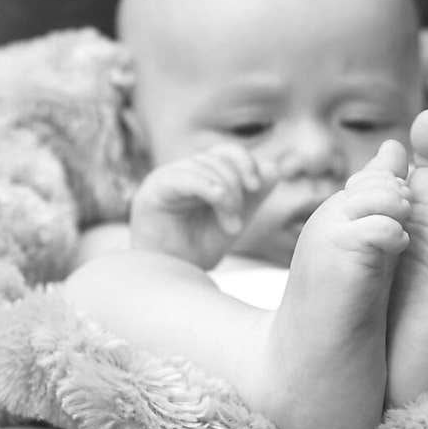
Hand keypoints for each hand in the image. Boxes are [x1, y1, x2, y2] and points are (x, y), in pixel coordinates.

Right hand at [129, 141, 277, 268]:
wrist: (172, 275)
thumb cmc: (198, 249)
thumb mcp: (234, 220)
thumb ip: (252, 197)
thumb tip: (273, 169)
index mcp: (202, 174)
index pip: (227, 153)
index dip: (246, 163)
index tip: (257, 186)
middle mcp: (183, 171)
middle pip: (219, 160)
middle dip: (237, 191)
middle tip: (237, 225)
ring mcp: (166, 177)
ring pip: (206, 168)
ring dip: (226, 198)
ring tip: (231, 228)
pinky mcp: (154, 189)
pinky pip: (185, 178)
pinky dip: (207, 186)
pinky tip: (219, 199)